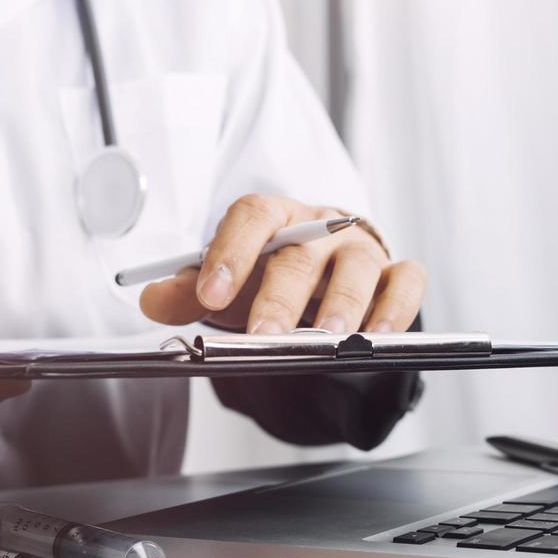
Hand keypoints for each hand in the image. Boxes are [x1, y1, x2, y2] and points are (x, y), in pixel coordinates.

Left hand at [139, 194, 425, 334]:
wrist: (324, 279)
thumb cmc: (271, 276)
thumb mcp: (226, 285)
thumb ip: (185, 294)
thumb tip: (150, 301)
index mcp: (274, 218)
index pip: (252, 218)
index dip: (230, 253)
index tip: (207, 294)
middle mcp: (321, 227)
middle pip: (302, 254)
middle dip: (281, 298)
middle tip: (264, 338)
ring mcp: (361, 250)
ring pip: (358, 267)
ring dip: (344, 304)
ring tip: (329, 339)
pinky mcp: (395, 274)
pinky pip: (407, 282)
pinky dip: (397, 307)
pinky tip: (378, 337)